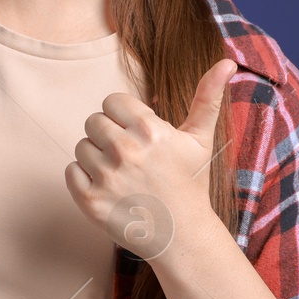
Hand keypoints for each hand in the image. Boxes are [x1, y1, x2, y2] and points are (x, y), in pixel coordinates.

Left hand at [64, 59, 237, 260]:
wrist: (181, 236)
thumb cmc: (189, 183)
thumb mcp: (200, 139)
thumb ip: (208, 97)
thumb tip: (227, 62)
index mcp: (149, 129)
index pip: (111, 101)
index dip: (123, 117)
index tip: (137, 135)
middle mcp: (125, 150)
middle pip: (93, 121)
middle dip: (108, 136)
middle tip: (129, 158)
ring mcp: (106, 176)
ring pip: (81, 146)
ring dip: (96, 157)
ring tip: (121, 175)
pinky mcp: (90, 200)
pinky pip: (71, 171)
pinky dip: (83, 178)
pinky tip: (108, 188)